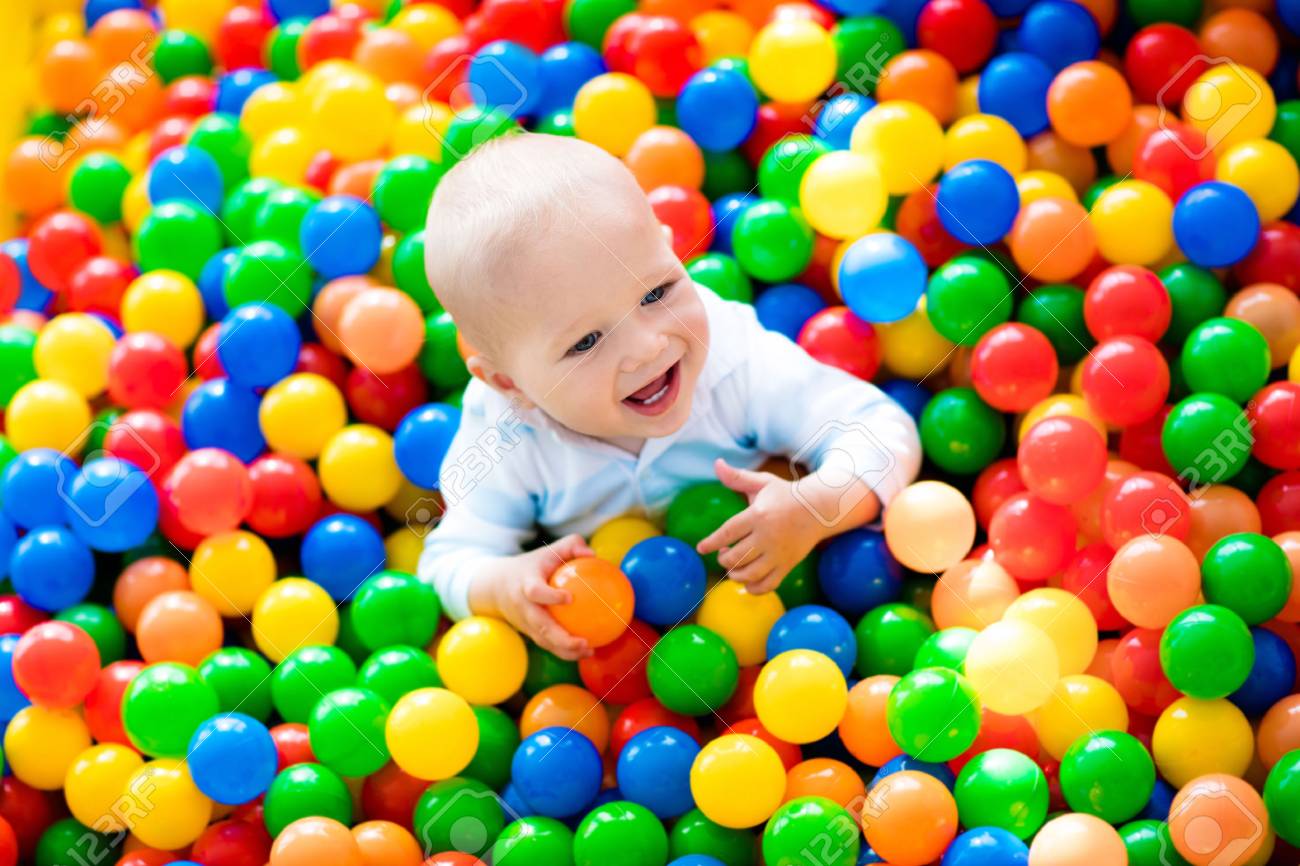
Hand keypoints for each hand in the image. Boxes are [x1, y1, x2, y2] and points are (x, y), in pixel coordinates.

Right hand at [469, 534, 593, 660]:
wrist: (495, 586)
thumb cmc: (532, 565)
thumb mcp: (547, 551)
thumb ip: (571, 545)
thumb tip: (593, 555)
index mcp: (525, 584)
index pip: (535, 591)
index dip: (549, 596)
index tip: (569, 598)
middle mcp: (522, 606)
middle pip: (539, 625)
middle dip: (561, 638)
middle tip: (584, 642)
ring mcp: (524, 622)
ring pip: (543, 640)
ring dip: (565, 650)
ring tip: (588, 651)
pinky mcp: (528, 632)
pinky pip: (546, 645)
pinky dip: (563, 652)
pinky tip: (585, 652)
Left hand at [696, 459, 829, 594]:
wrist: (819, 509)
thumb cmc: (785, 495)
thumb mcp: (762, 482)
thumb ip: (737, 477)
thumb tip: (716, 463)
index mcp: (758, 515)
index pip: (728, 532)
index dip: (711, 542)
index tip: (701, 548)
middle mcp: (768, 536)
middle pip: (736, 557)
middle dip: (723, 558)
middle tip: (722, 552)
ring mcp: (779, 553)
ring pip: (749, 574)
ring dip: (734, 574)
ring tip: (733, 565)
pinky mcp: (788, 565)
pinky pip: (767, 585)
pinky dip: (753, 588)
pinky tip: (747, 580)